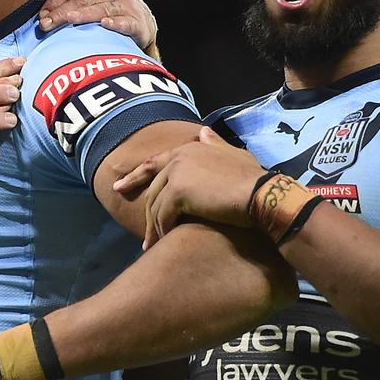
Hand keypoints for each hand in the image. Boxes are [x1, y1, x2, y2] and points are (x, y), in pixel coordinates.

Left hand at [38, 0, 158, 52]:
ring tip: (67, 20)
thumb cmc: (108, 6)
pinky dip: (115, 23)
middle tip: (45, 25)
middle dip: (61, 13)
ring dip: (82, 16)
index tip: (42, 15)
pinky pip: (124, 22)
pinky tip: (104, 24)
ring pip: (99, 10)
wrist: (140, 20)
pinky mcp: (135, 21)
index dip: (54, 1)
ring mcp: (124, 3)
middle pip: (81, 0)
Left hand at [112, 126, 267, 248]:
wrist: (261, 195)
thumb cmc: (253, 179)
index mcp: (188, 149)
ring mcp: (176, 174)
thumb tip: (203, 131)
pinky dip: (164, 231)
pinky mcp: (177, 192)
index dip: (136, 176)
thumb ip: (216, 144)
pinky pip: (163, 215)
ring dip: (156, 228)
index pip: (154, 163)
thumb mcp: (235, 156)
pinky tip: (166, 243)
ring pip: (156, 205)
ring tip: (155, 247)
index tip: (119, 188)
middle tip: (144, 238)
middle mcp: (178, 158)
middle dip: (147, 214)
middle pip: (153, 189)